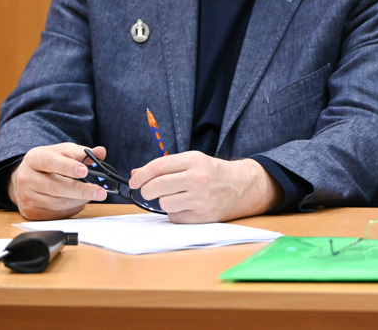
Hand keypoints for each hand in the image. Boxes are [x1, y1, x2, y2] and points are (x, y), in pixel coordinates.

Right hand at [8, 143, 107, 219]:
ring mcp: (27, 197)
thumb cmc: (49, 163)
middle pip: (55, 187)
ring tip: (92, 195)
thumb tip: (100, 152)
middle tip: (100, 192)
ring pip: (58, 203)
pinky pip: (56, 214)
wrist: (26, 178)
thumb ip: (81, 152)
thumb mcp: (63, 152)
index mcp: (34, 159)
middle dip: (81, 190)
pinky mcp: (31, 212)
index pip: (50, 162)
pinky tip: (79, 201)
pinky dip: (72, 208)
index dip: (67, 167)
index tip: (84, 170)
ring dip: (79, 200)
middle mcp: (26, 178)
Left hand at [128, 151, 280, 223]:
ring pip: (164, 203)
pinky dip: (175, 212)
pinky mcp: (203, 216)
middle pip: (157, 186)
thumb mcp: (193, 161)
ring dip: (163, 202)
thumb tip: (135, 173)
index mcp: (194, 160)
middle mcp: (197, 178)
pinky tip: (186, 206)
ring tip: (174, 197)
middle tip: (147, 192)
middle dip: (146, 190)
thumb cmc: (214, 173)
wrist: (242, 186)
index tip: (134, 181)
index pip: (157, 166)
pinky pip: (175, 216)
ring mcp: (200, 198)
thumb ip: (165, 166)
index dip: (141, 175)